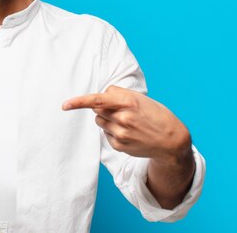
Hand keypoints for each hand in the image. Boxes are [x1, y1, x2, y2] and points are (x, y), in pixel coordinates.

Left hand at [62, 85, 191, 163]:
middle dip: (103, 108)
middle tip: (119, 110)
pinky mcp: (119, 146)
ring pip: (99, 122)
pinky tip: (128, 133)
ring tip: (125, 122)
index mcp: (128, 102)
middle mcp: (123, 118)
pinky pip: (105, 134)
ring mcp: (121, 134)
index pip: (97, 101)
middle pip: (96, 110)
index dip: (79, 102)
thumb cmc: (155, 115)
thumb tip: (102, 92)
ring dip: (106, 120)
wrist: (171, 141)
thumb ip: (119, 93)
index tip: (65, 105)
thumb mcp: (141, 99)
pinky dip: (112, 131)